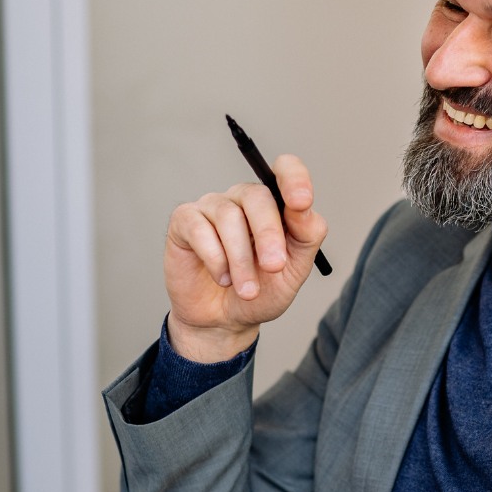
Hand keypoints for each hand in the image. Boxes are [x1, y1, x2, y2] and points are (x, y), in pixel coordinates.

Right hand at [164, 155, 327, 362]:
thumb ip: (306, 237)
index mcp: (276, 206)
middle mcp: (243, 200)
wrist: (224, 320)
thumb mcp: (294, 271)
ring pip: (229, 216)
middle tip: (273, 267)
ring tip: (247, 290)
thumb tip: (304, 209)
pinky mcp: (185, 220)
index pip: (286, 170)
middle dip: (268, 235)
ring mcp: (213, 207)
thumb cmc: (260, 292)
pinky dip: (215, 259)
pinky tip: (222, 278)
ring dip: (241, 259)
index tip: (301, 202)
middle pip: (257, 196)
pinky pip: (199, 229)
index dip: (294, 179)